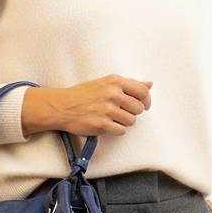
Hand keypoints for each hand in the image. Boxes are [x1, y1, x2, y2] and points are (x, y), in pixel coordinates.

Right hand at [23, 75, 153, 136]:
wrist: (62, 106)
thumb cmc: (83, 94)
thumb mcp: (106, 83)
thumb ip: (129, 84)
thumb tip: (149, 84)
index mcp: (115, 82)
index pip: (143, 91)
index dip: (146, 101)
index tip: (143, 105)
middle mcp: (112, 94)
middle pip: (139, 108)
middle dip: (133, 112)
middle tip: (121, 112)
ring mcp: (107, 110)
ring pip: (131, 121)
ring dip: (124, 122)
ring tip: (112, 118)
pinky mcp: (102, 125)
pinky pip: (121, 131)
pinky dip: (116, 130)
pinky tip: (107, 124)